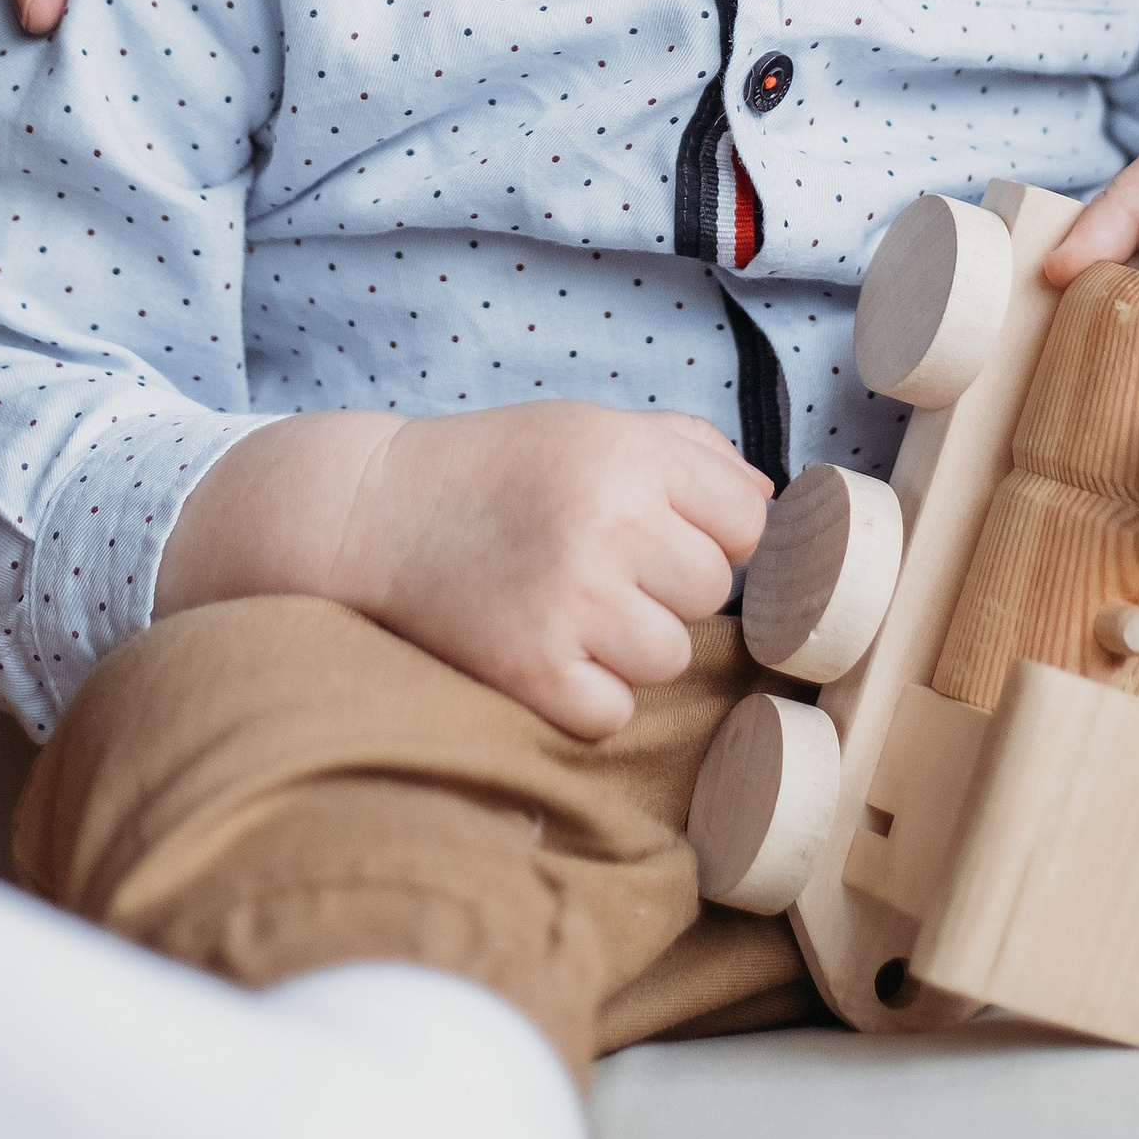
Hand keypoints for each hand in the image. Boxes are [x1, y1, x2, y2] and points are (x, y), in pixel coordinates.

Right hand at [158, 400, 773, 738]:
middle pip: (712, 594)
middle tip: (594, 568)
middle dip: (664, 589)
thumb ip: (687, 449)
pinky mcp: (531, 669)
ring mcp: (570, 600)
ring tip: (567, 608)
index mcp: (629, 455)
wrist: (368, 513)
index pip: (749, 522)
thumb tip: (770, 499)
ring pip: (669, 659)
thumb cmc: (491, 471)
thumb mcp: (587, 426)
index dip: (710, 533)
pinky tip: (543, 651)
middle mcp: (609, 522)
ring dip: (628, 647)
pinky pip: (613, 712)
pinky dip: (584, 696)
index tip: (656, 533)